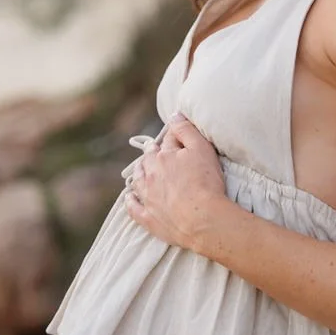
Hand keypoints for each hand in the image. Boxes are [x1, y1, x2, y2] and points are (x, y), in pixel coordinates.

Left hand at [124, 113, 229, 253]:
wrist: (202, 220)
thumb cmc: (206, 183)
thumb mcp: (202, 149)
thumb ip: (186, 129)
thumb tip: (174, 114)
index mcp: (164, 156)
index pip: (168, 142)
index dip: (173, 138)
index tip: (176, 137)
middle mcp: (151, 175)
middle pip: (148, 160)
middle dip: (152, 154)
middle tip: (156, 153)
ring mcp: (147, 197)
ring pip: (138, 180)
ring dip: (139, 174)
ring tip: (141, 170)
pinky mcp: (147, 218)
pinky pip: (133, 207)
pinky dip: (130, 200)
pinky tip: (129, 197)